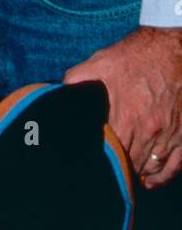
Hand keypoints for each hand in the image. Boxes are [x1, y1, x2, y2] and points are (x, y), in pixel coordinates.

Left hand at [63, 26, 181, 186]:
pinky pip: (173, 167)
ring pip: (151, 169)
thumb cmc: (135, 57)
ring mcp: (169, 137)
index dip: (100, 160)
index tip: (93, 159)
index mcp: (126, 119)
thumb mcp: (100, 63)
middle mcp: (149, 133)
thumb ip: (77, 80)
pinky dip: (161, 177)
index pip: (110, 155)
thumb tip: (59, 94)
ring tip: (124, 173)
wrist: (172, 49)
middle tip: (106, 165)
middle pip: (130, 165)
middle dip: (117, 167)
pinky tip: (149, 180)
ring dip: (137, 173)